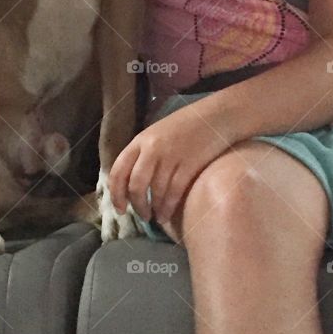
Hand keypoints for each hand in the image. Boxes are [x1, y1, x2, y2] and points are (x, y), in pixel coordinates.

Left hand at [107, 100, 234, 242]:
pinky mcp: (189, 165)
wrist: (217, 116)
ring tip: (157, 217)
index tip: (120, 209)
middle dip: (137, 205)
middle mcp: (152, 149)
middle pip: (136, 185)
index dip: (116, 194)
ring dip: (154, 209)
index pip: (118, 171)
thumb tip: (131, 182)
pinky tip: (167, 214)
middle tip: (142, 216)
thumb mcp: (157, 134)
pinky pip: (174, 193)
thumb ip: (143, 153)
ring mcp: (171, 157)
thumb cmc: (186, 125)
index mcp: (140, 140)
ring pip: (155, 192)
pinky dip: (168, 207)